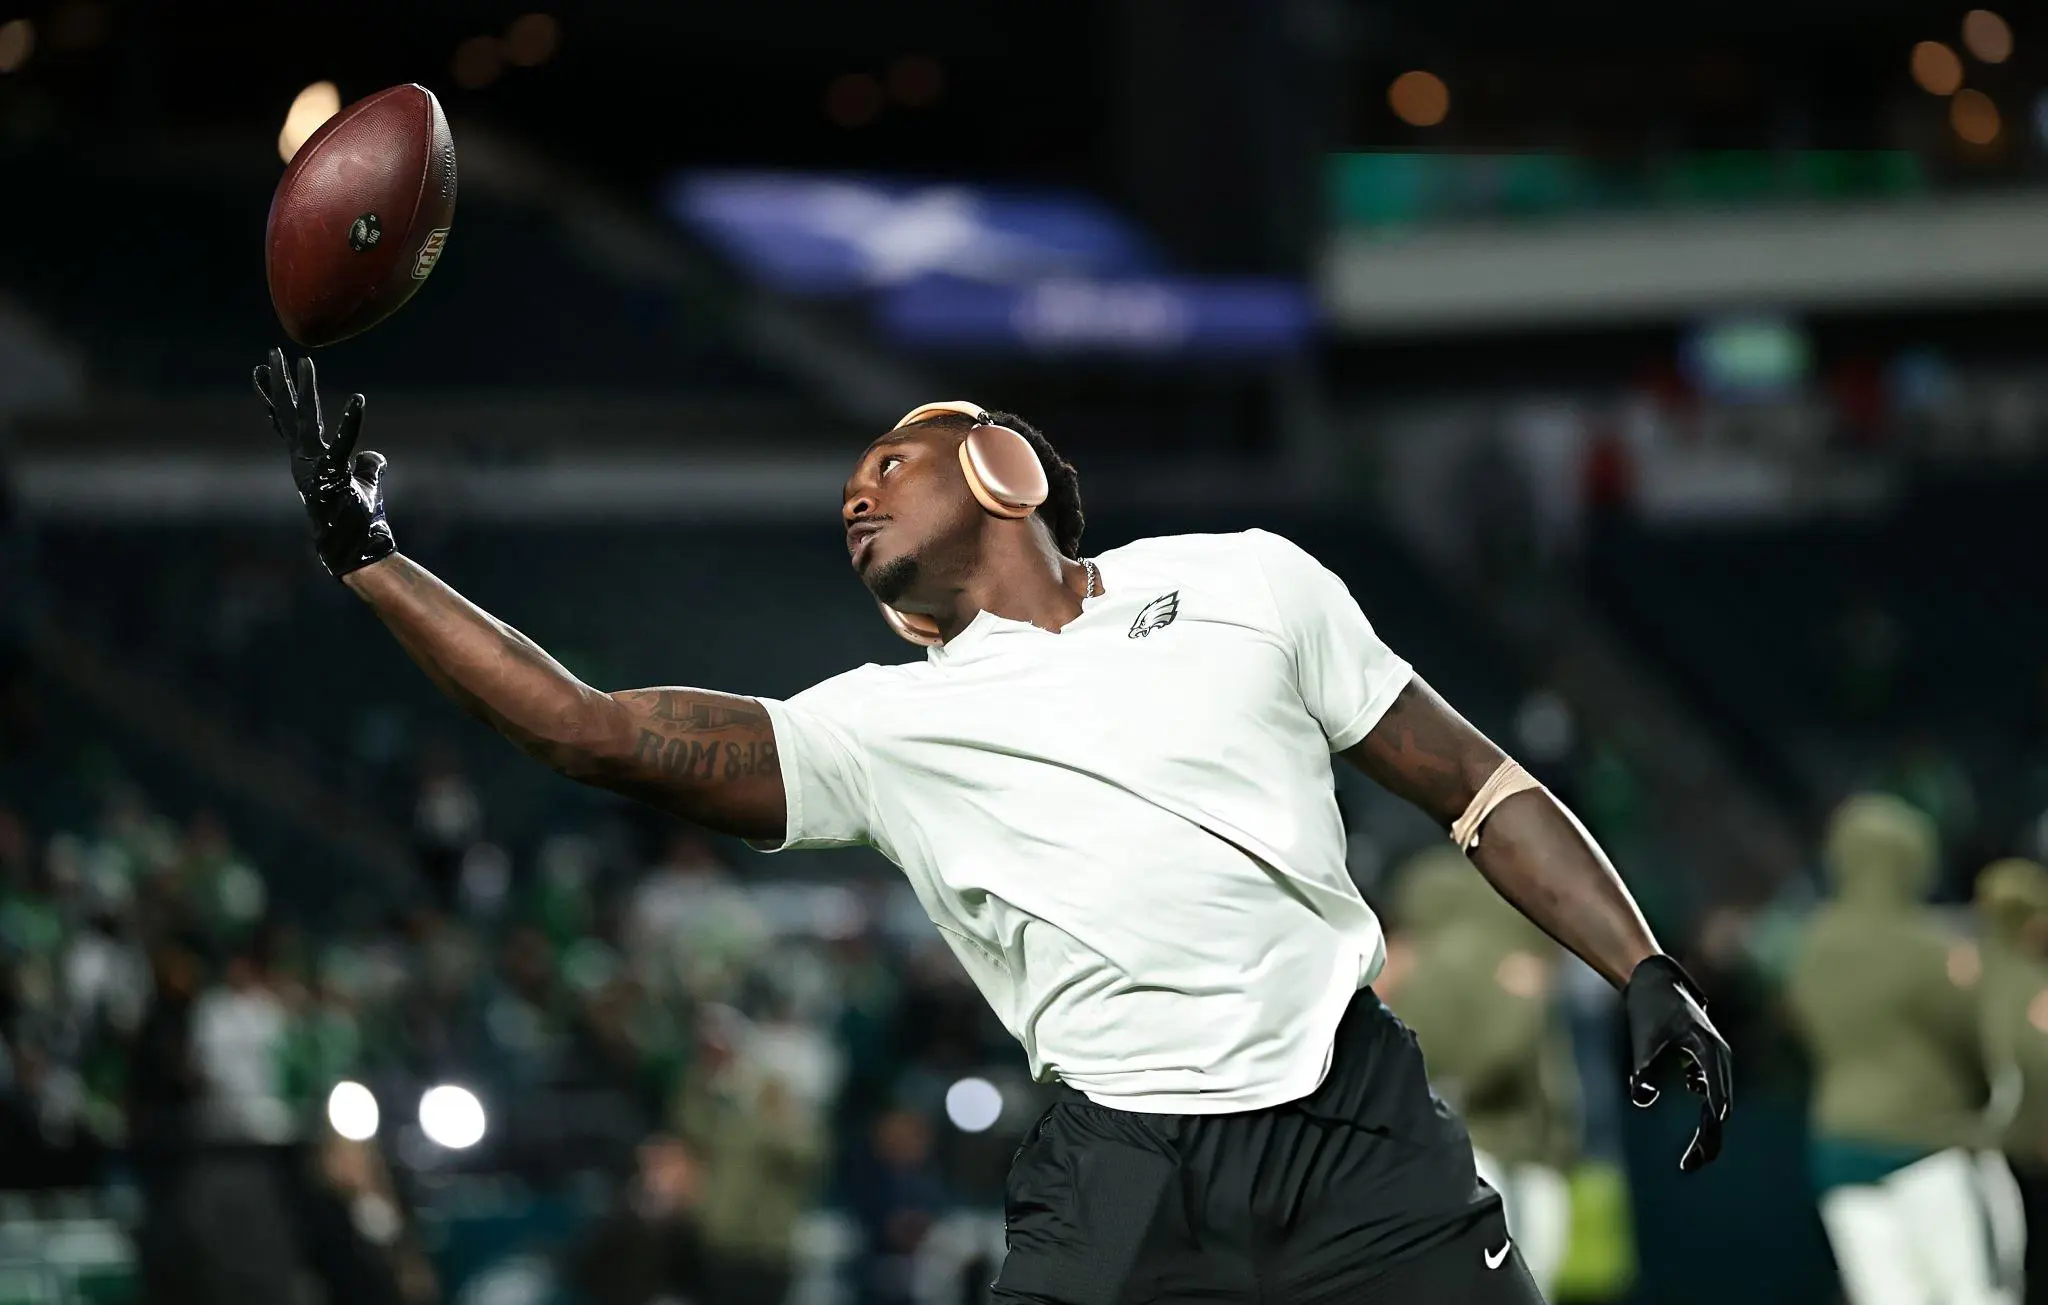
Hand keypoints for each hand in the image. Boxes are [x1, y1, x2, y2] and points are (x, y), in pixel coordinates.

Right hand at [253, 347, 393, 578]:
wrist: (353, 549)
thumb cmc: (355, 520)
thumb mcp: (363, 485)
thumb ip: (366, 467)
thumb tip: (375, 456)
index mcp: (308, 460)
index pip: (288, 422)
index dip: (274, 397)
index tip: (261, 372)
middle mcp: (305, 460)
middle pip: (290, 413)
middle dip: (281, 381)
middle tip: (272, 351)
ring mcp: (314, 466)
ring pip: (307, 420)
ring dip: (305, 390)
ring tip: (303, 361)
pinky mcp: (332, 475)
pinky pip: (344, 444)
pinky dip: (352, 423)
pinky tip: (359, 399)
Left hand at [1624, 953, 1732, 1170]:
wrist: (1655, 978)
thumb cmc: (1648, 1009)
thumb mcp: (1642, 1041)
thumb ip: (1642, 1072)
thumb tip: (1644, 1101)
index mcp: (1708, 1050)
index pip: (1715, 1095)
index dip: (1710, 1123)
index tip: (1703, 1148)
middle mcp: (1719, 1054)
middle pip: (1720, 1104)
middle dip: (1708, 1137)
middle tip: (1690, 1165)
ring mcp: (1716, 1056)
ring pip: (1717, 1098)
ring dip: (1708, 1127)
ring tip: (1692, 1158)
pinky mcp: (1706, 1057)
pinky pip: (1711, 1088)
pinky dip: (1706, 1106)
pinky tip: (1696, 1117)